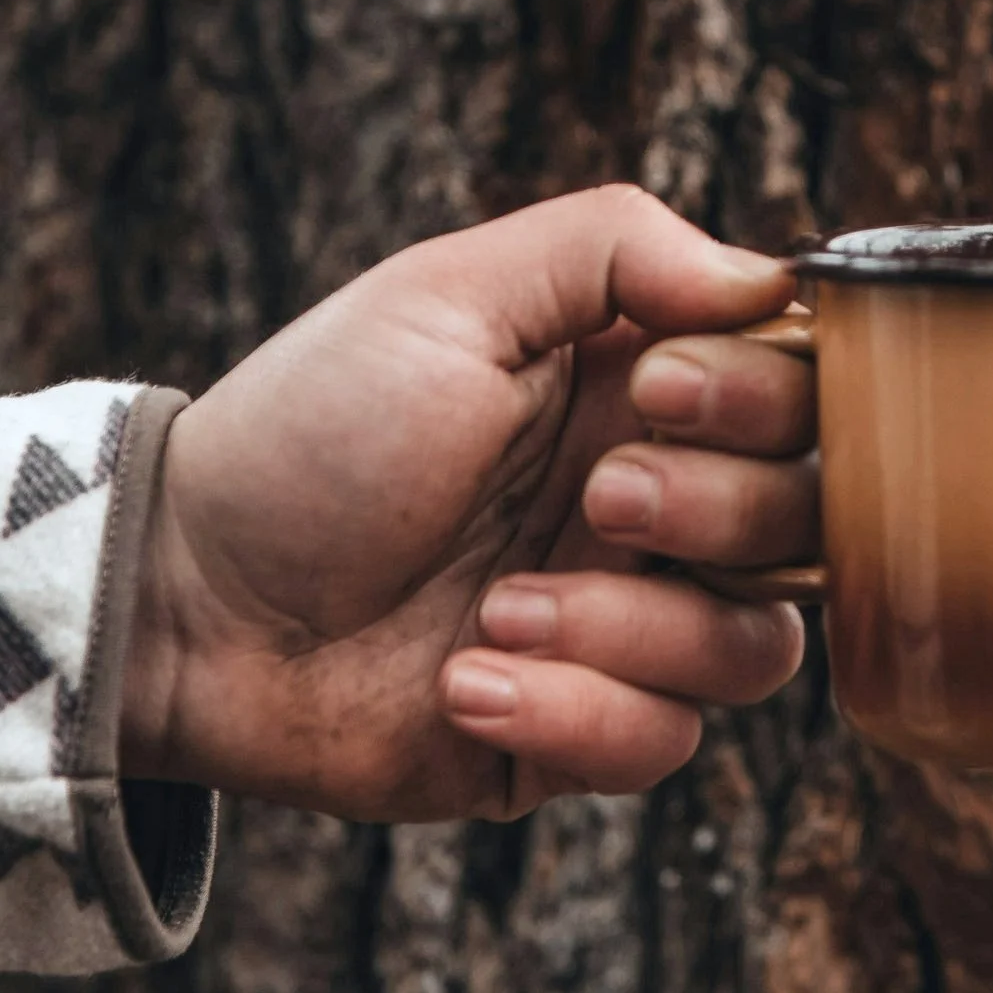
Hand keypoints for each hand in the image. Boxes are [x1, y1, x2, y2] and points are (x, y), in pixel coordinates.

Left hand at [117, 186, 819, 816]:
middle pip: (807, 526)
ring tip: (501, 612)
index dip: (765, 403)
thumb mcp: (449, 295)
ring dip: (637, 626)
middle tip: (598, 498)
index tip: (658, 393)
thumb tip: (772, 281)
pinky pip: (666, 746)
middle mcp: (655, 511)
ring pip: (758, 648)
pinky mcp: (579, 736)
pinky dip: (572, 714)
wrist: (185, 601)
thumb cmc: (309, 433)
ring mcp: (624, 628)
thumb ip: (619, 247)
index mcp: (641, 391)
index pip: (802, 398)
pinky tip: (462, 681)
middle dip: (711, 513)